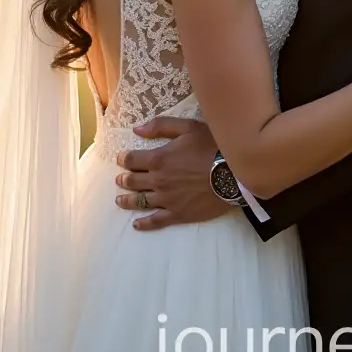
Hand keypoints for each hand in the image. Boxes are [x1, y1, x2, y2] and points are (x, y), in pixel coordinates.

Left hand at [114, 116, 230, 230]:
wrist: (233, 173)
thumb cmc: (211, 146)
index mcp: (159, 159)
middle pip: (133, 181)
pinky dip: (144, 224)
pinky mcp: (178, 214)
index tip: (120, 159)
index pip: (132, 160)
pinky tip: (136, 225)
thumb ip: (161, 126)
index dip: (123, 159)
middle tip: (119, 180)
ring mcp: (167, 200)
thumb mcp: (188, 128)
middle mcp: (158, 181)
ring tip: (119, 201)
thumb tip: (137, 129)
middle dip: (124, 179)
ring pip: (140, 201)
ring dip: (127, 201)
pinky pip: (156, 221)